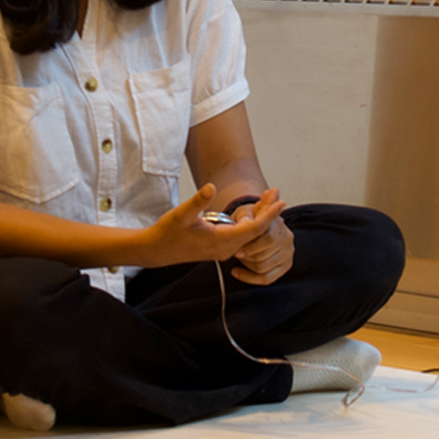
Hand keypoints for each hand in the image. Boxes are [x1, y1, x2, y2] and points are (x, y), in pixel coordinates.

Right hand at [146, 184, 284, 266]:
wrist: (158, 251)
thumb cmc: (168, 232)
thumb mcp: (181, 214)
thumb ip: (198, 201)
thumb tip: (212, 187)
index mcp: (221, 241)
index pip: (254, 228)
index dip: (269, 214)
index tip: (280, 200)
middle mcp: (227, 249)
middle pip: (256, 231)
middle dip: (268, 212)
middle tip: (276, 191)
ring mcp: (225, 250)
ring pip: (251, 235)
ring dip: (260, 217)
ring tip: (269, 197)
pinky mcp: (221, 248)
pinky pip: (243, 236)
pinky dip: (251, 223)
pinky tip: (254, 210)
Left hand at [226, 196, 293, 285]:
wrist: (256, 226)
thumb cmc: (249, 219)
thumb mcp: (247, 211)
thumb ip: (253, 209)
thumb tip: (272, 193)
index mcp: (278, 224)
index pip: (268, 240)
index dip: (251, 247)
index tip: (236, 251)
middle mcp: (286, 238)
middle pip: (265, 256)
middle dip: (247, 257)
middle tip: (235, 254)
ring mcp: (288, 253)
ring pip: (264, 268)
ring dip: (247, 266)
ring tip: (239, 258)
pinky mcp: (285, 265)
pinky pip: (267, 279)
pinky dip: (250, 278)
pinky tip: (238, 272)